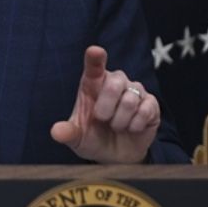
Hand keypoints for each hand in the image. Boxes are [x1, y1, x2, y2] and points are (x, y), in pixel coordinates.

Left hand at [50, 45, 159, 163]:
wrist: (115, 155)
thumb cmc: (93, 138)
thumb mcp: (77, 138)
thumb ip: (68, 133)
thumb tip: (56, 132)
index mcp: (93, 83)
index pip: (94, 66)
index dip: (95, 58)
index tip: (95, 51)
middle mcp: (115, 82)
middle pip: (115, 83)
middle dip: (106, 107)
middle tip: (102, 119)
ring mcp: (134, 91)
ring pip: (130, 99)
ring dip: (120, 121)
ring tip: (116, 127)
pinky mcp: (151, 103)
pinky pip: (146, 110)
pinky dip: (136, 125)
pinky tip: (132, 129)